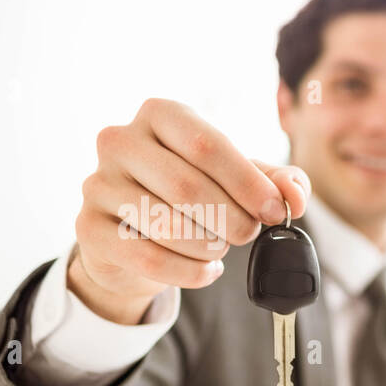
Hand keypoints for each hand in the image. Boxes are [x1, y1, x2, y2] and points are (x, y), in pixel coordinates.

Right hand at [70, 98, 310, 323]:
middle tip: (248, 234)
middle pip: (187, 187)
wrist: (136, 234)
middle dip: (231, 219)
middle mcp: (119, 141)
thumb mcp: (239, 181)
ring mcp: (98, 183)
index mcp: (160, 115)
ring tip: (219, 247)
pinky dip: (189, 271)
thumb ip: (276, 182)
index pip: (207, 145)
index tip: (274, 211)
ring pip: (167, 225)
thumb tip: (295, 196)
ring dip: (208, 245)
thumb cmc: (194, 195)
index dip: (248, 183)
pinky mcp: (89, 228)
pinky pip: (148, 256)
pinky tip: (206, 269)